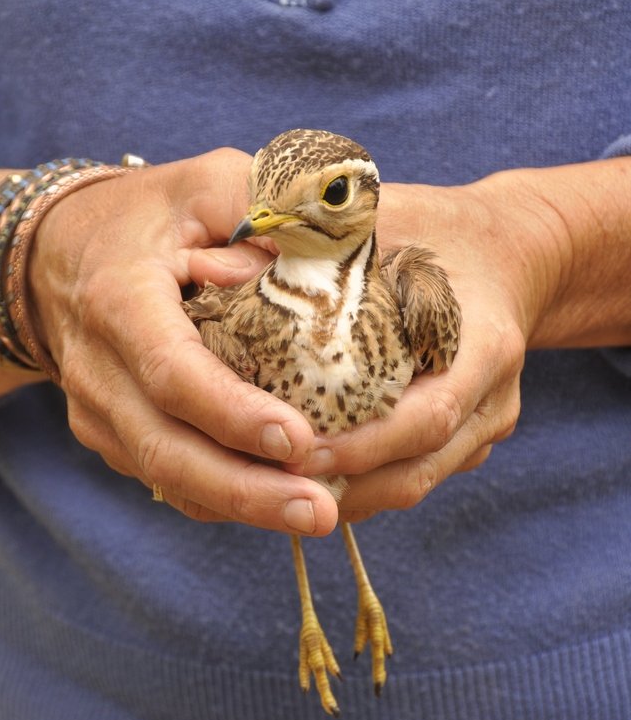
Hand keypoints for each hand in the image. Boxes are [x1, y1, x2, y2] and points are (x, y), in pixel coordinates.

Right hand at [27, 149, 337, 535]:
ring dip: (239, 505)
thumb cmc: (149, 214)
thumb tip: (340, 257)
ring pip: (167, 475)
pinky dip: (221, 497)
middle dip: (244, 489)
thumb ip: (268, 209)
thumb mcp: (208, 185)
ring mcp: (98, 409)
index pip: (173, 371)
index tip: (298, 438)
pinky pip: (167, 477)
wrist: (57, 252)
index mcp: (120, 300)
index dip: (232, 412)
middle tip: (319, 511)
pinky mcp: (111, 433)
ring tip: (315, 516)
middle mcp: (99, 367)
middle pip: (167, 448)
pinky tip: (277, 504)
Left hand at [299, 171, 561, 519]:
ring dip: (345, 495)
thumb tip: (214, 269)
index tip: (298, 451)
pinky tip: (305, 479)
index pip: (429, 417)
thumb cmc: (436, 230)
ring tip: (273, 492)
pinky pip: (413, 474)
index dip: (365, 445)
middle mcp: (492, 398)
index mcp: (485, 345)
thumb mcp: (384, 224)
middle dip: (343, 485)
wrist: (506, 253)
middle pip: (417, 469)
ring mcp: (484, 426)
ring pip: (413, 483)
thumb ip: (315, 248)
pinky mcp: (466, 440)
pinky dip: (361, 483)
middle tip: (267, 485)